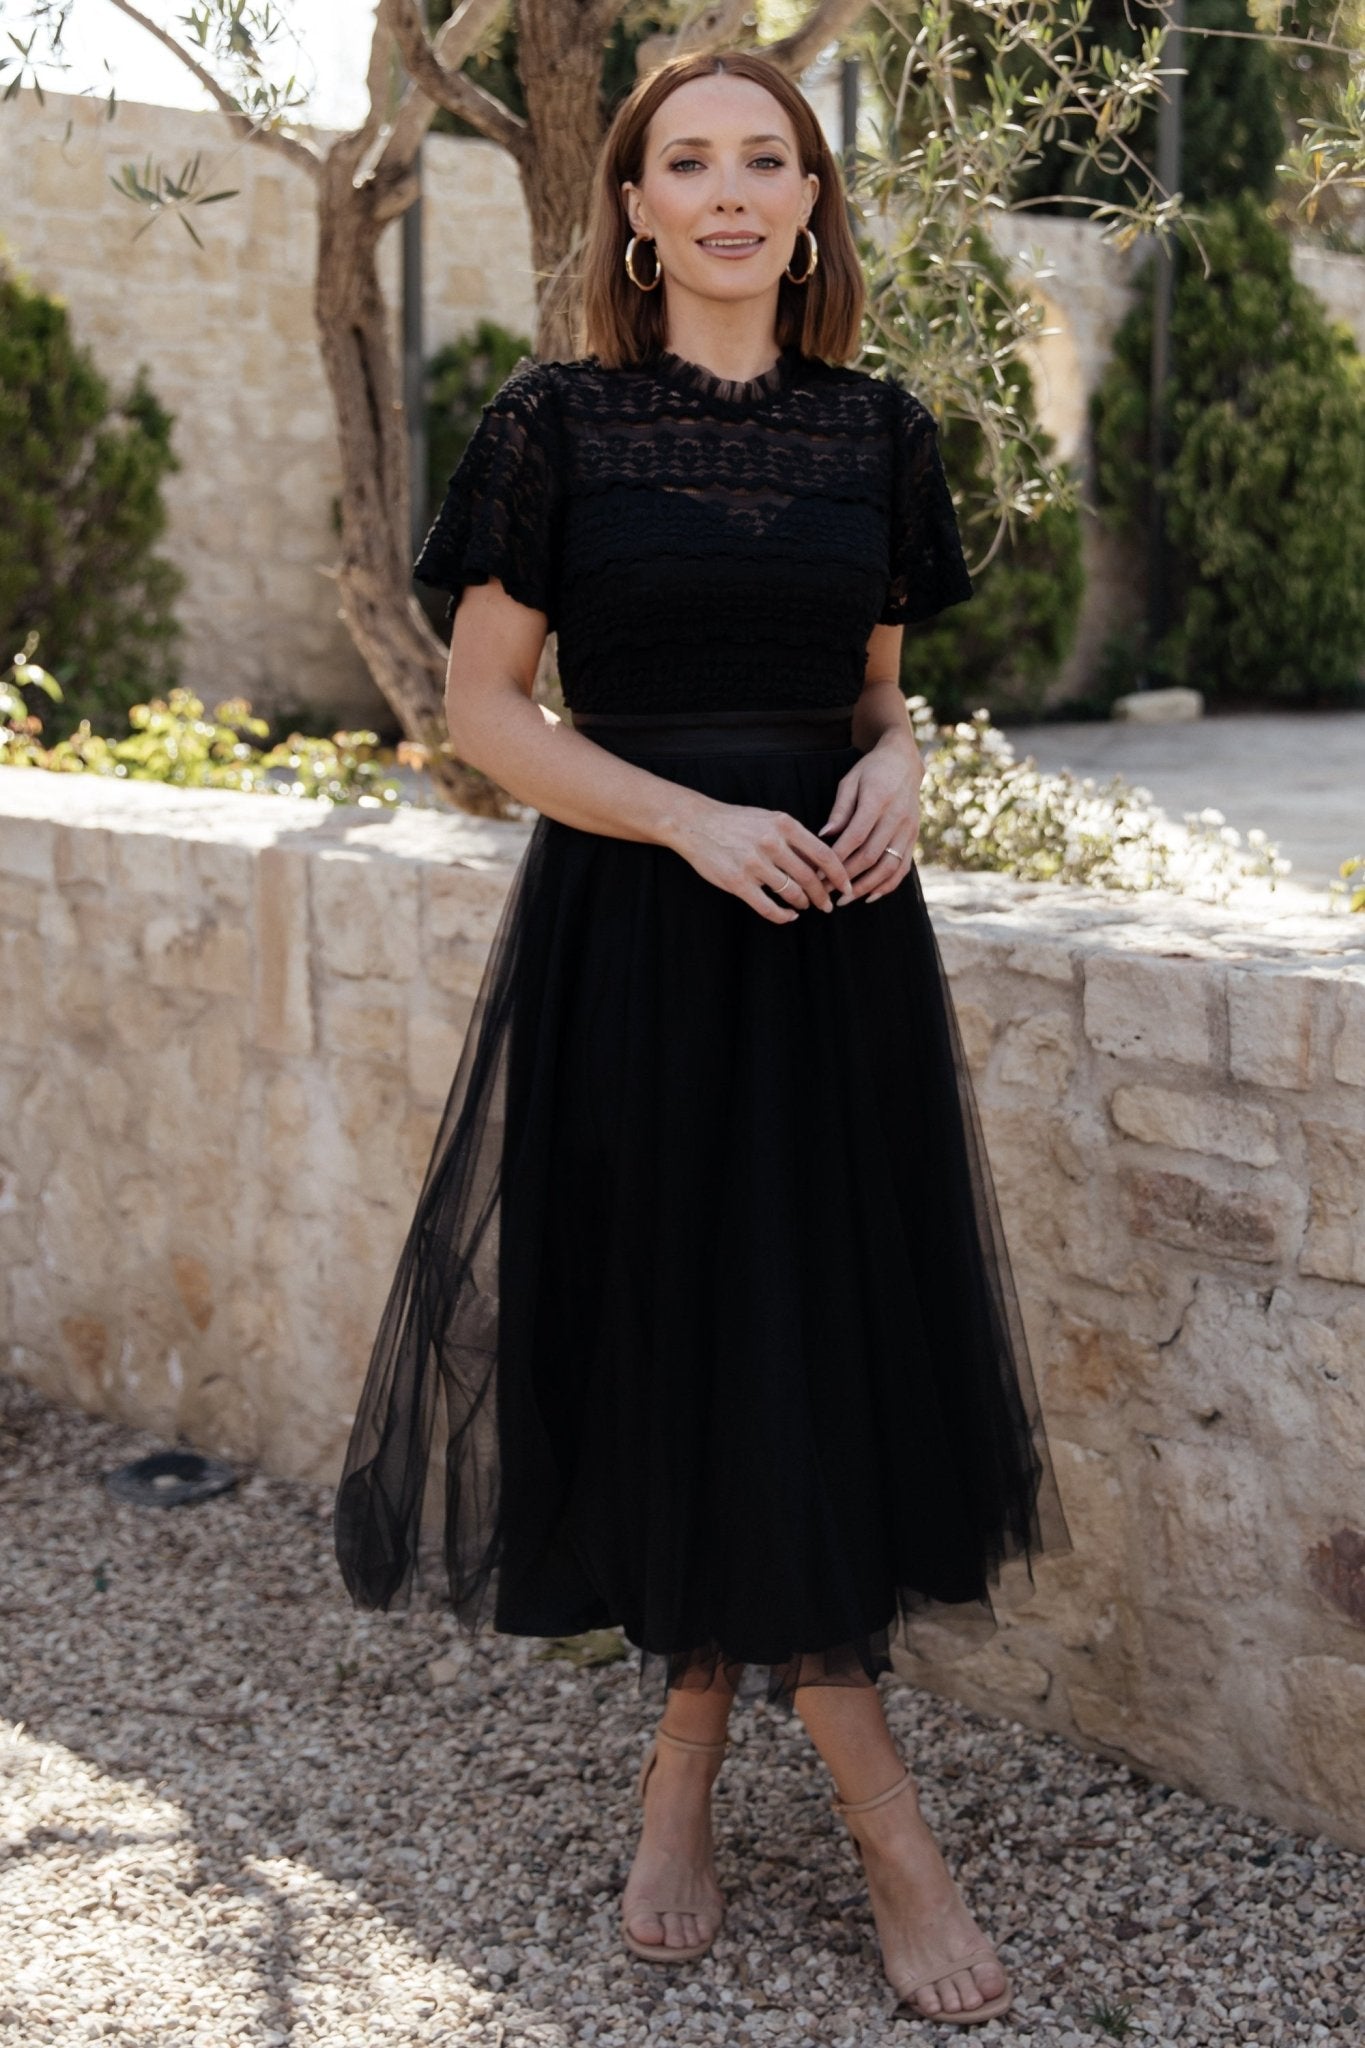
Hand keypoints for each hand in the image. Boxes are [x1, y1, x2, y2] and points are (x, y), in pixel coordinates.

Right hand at [671, 798, 853, 923]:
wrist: (696, 824)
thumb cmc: (736, 821)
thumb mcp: (769, 819)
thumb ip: (794, 837)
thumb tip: (820, 862)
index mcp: (784, 825)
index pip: (823, 854)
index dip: (839, 874)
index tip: (846, 886)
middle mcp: (771, 843)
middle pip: (810, 878)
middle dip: (822, 896)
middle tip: (827, 905)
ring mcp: (754, 864)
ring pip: (791, 893)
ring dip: (802, 904)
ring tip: (803, 906)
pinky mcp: (738, 882)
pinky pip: (768, 907)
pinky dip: (782, 916)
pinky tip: (788, 915)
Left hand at [816, 737, 920, 904]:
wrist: (905, 762)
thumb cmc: (872, 770)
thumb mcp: (850, 781)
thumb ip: (839, 810)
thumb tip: (823, 836)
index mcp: (878, 799)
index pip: (855, 836)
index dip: (837, 858)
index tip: (818, 873)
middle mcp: (897, 817)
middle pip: (871, 855)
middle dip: (847, 877)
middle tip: (826, 892)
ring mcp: (908, 829)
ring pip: (889, 866)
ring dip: (866, 886)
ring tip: (846, 898)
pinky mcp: (914, 837)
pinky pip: (903, 867)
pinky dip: (888, 885)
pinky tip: (871, 895)